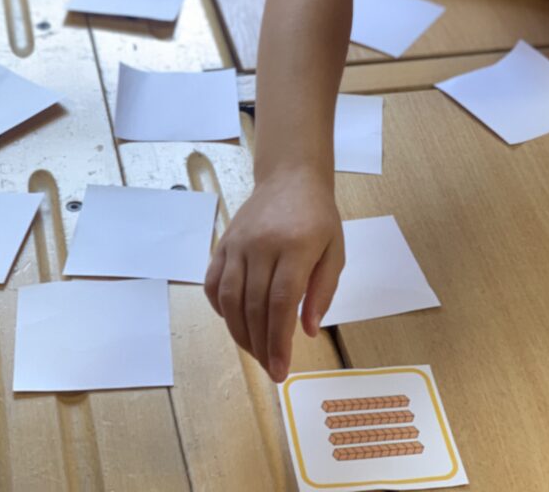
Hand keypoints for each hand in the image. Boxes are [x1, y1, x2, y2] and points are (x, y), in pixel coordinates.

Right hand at [205, 169, 343, 382]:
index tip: (281, 370)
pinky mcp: (223, 243)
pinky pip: (213, 282)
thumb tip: (308, 331)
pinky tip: (234, 322)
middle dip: (261, 345)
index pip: (280, 303)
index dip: (278, 341)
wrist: (290, 178)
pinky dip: (219, 308)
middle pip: (253, 306)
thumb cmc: (316, 217)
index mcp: (295, 247)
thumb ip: (323, 291)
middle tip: (271, 369)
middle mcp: (261, 245)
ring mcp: (238, 243)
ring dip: (239, 333)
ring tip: (255, 352)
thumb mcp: (335, 251)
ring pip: (229, 298)